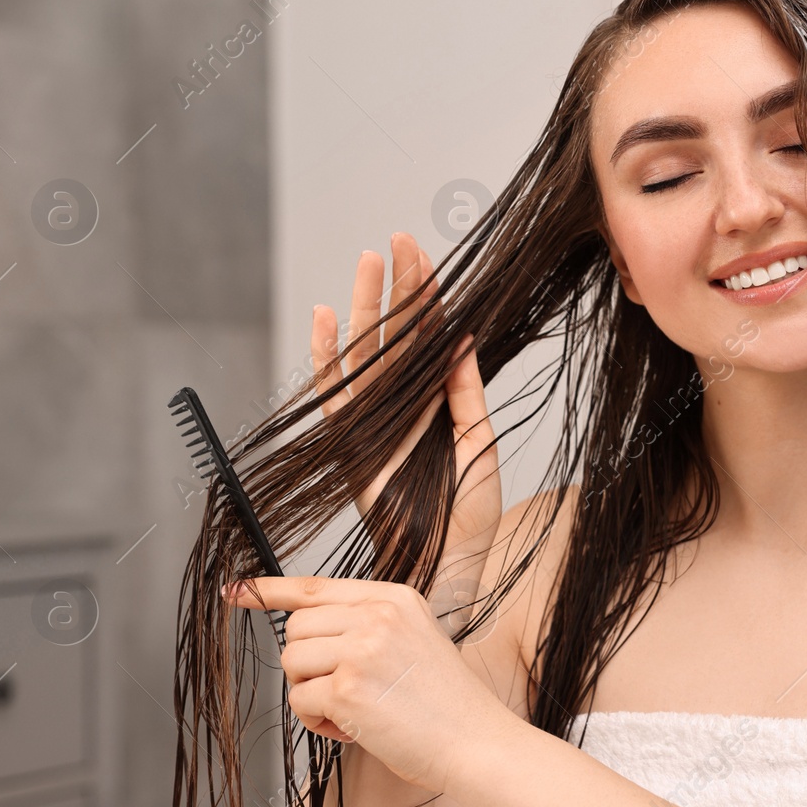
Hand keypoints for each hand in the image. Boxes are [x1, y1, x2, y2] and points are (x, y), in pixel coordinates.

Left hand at [225, 575, 513, 794]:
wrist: (476, 742)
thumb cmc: (446, 705)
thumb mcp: (414, 640)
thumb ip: (368, 626)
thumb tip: (307, 632)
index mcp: (394, 598)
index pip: (315, 586)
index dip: (270, 591)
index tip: (237, 592)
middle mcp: (378, 615)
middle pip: (296, 629)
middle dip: (307, 666)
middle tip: (343, 690)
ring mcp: (362, 649)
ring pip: (292, 663)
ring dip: (310, 694)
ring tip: (351, 711)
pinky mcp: (348, 688)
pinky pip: (300, 701)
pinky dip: (316, 722)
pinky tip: (352, 729)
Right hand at [311, 231, 502, 610]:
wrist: (450, 567)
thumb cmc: (470, 516)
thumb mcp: (482, 446)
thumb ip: (467, 395)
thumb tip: (462, 340)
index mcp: (436, 403)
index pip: (427, 338)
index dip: (426, 298)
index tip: (425, 255)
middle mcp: (401, 407)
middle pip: (394, 334)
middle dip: (396, 287)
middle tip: (399, 240)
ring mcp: (373, 423)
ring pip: (364, 352)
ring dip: (363, 306)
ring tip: (367, 260)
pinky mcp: (350, 445)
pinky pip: (331, 394)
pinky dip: (324, 357)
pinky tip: (323, 316)